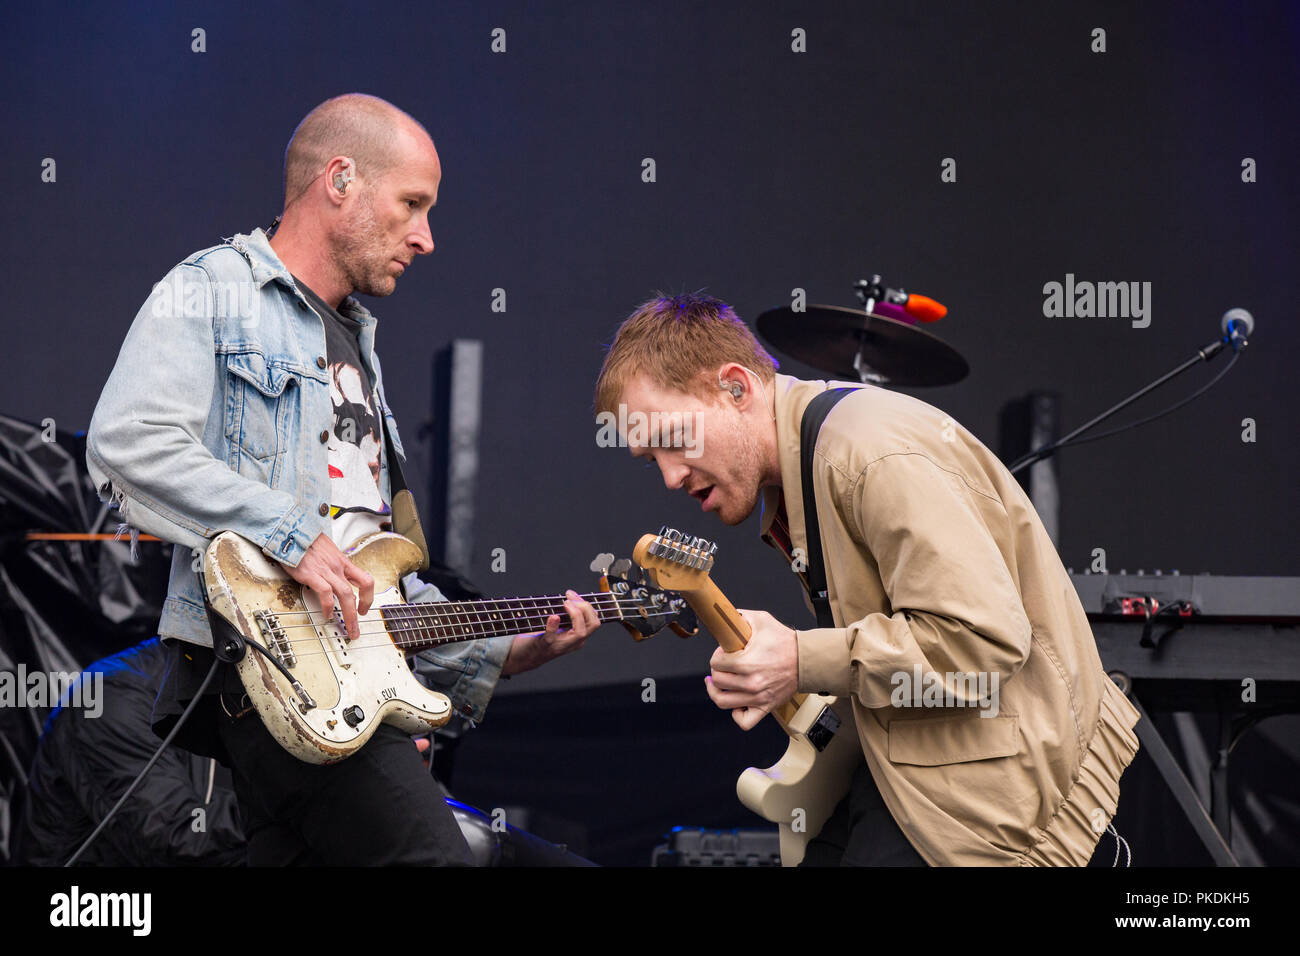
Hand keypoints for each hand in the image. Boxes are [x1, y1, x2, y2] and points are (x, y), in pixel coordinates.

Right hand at [280, 533, 374, 640]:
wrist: (290, 529)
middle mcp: (337, 567)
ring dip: (349, 615)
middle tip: (357, 629)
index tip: (364, 608)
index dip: (368, 596)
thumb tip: (333, 574)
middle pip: (358, 591)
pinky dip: (327, 606)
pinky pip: (325, 593)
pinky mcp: (312, 574)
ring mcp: (326, 570)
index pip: (365, 579)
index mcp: (342, 561)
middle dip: (360, 613)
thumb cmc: (304, 539)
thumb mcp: (325, 549)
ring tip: (348, 628)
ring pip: (346, 595)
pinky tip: (326, 614)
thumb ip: (331, 563)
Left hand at [502, 590, 599, 675]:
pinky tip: (553, 617)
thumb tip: (572, 596)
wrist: (526, 657)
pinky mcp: (545, 646)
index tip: (572, 595)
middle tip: (569, 599)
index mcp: (579, 637)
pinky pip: (552, 637)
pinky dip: (553, 626)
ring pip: (580, 633)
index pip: (594, 620)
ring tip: (565, 604)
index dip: (587, 605)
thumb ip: (568, 616)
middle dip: (585, 607)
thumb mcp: (560, 628)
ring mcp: (561, 645)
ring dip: (575, 614)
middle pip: (593, 625)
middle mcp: (574, 643)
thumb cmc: (543, 638)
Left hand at [705, 609, 798, 729]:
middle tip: (723, 665)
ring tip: (717, 684)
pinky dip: (736, 715)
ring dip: (716, 692)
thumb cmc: (786, 642)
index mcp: (747, 662)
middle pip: (717, 681)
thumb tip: (726, 616)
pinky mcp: (765, 707)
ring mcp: (757, 697)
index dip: (717, 655)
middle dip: (716, 671)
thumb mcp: (762, 620)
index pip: (715, 663)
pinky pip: (745, 722)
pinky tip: (736, 703)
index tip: (723, 652)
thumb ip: (741, 616)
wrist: (807, 660)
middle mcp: (751, 683)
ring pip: (723, 702)